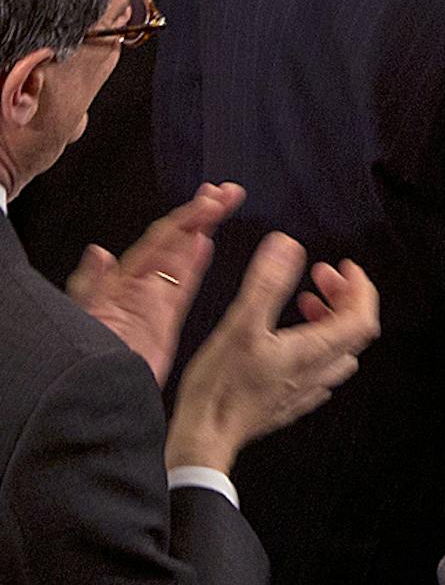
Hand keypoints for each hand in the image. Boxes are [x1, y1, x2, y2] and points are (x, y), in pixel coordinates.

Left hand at [67, 182, 243, 386]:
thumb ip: (89, 282)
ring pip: (183, 257)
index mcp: (118, 279)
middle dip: (200, 214)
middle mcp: (138, 285)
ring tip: (223, 207)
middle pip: (175, 241)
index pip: (158, 238)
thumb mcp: (79, 312)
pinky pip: (183, 285)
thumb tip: (97, 253)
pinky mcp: (165, 320)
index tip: (207, 196)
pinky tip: (205, 245)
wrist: (97, 390)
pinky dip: (195, 263)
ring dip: (202, 230)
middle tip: (226, 194)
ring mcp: (154, 301)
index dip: (184, 216)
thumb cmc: (82, 353)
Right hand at [166, 234, 378, 473]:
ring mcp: (306, 390)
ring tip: (305, 303)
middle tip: (319, 277)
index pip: (362, 316)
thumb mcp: (240, 325)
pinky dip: (315, 344)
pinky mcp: (290, 403)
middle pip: (353, 330)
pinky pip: (320, 369)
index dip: (360, 287)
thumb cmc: (220, 387)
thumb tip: (288, 246)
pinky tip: (292, 339)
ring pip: (338, 350)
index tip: (343, 267)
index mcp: (314, 351)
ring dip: (329, 320)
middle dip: (342, 296)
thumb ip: (267, 284)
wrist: (203, 441)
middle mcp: (318, 372)